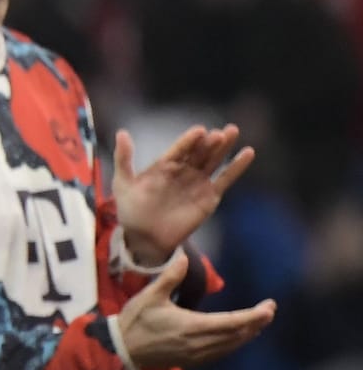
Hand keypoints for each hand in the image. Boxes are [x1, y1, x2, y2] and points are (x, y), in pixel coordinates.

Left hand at [112, 125, 254, 264]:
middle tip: (220, 132)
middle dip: (209, 142)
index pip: (179, 149)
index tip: (199, 131)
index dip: (188, 141)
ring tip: (232, 131)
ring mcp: (198, 182)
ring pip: (213, 161)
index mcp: (164, 164)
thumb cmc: (130, 210)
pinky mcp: (210, 197)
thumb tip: (122, 132)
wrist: (144, 238)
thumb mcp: (123, 183)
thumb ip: (124, 159)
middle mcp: (184, 170)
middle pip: (199, 152)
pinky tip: (247, 153)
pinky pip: (225, 180)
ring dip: (223, 148)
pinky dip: (237, 167)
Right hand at [116, 251, 274, 369]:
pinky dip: (233, 344)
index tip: (269, 307)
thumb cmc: (135, 322)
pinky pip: (220, 353)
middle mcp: (200, 343)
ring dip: (247, 334)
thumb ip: (170, 277)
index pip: (232, 321)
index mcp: (192, 326)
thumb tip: (184, 257)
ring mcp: (197, 355)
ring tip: (258, 323)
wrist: (121, 350)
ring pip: (231, 346)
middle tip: (269, 311)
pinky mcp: (191, 361)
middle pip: (237, 335)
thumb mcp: (150, 296)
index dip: (254, 315)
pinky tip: (237, 338)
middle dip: (256, 323)